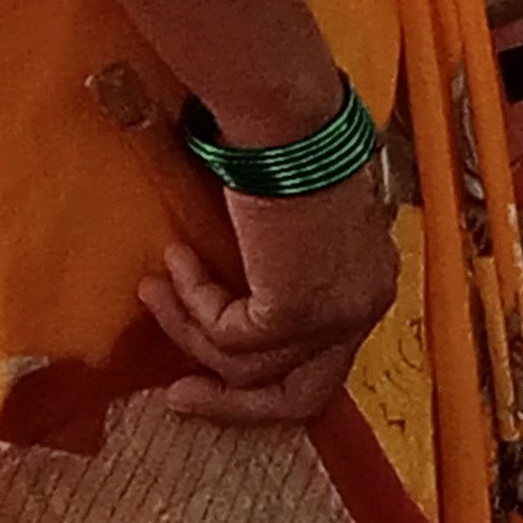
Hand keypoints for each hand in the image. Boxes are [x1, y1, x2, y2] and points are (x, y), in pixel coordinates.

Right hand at [143, 166, 399, 425]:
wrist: (286, 119)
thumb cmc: (287, 151)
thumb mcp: (295, 228)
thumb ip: (283, 277)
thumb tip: (234, 323)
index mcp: (369, 285)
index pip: (324, 368)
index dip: (264, 384)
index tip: (208, 379)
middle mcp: (364, 306)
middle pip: (300, 398)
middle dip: (230, 403)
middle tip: (175, 394)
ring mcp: (335, 315)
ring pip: (247, 367)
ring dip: (189, 330)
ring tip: (154, 289)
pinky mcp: (298, 311)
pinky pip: (228, 334)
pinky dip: (194, 303)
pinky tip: (177, 262)